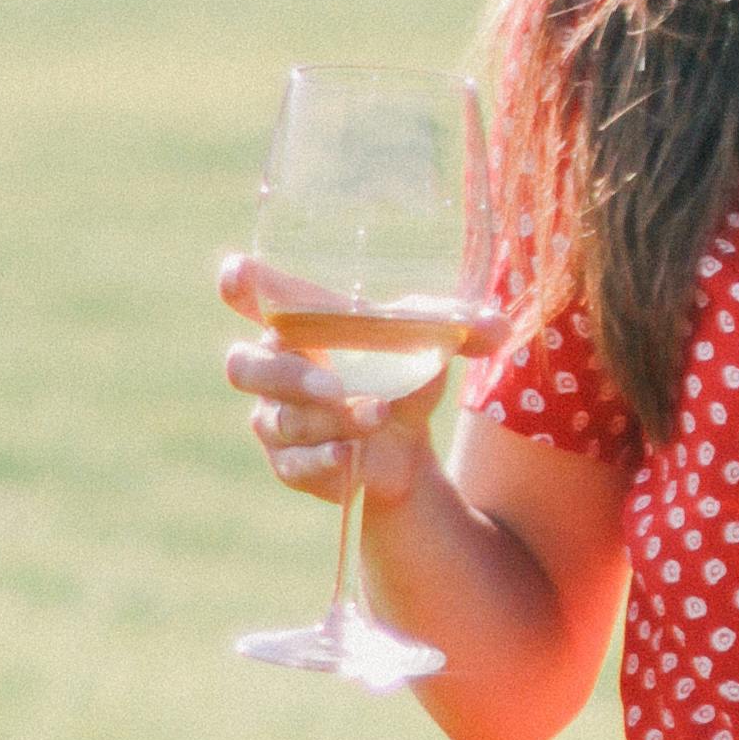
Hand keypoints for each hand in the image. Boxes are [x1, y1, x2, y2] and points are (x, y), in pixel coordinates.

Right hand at [219, 253, 450, 508]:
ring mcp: (275, 419)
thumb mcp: (432, 341)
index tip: (238, 275)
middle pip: (243, 367)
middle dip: (286, 377)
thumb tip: (500, 328)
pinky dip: (324, 460)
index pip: (251, 294)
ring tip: (378, 417)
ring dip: (331, 421)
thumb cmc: (404, 370)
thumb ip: (461, 326)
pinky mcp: (290, 463)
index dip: (240, 285)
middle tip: (334, 387)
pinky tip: (350, 457)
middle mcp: (272, 368)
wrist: (406, 442)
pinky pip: (294, 464)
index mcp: (296, 323)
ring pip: (281, 422)